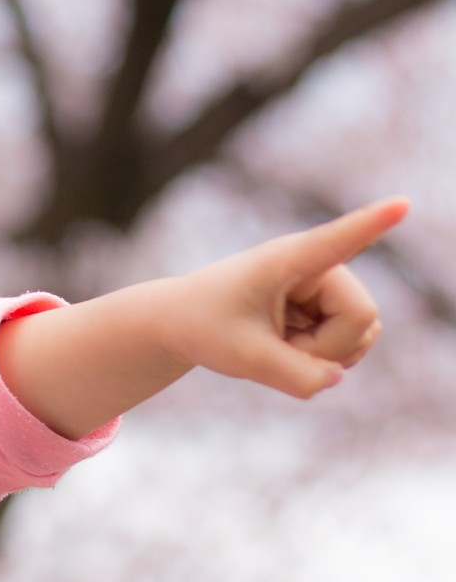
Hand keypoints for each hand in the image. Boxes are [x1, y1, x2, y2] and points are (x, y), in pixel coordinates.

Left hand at [161, 196, 408, 397]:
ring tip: (278, 341)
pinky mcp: (329, 305)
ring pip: (363, 333)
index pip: (336, 241)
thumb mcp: (245, 358)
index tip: (400, 203)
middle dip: (326, 347)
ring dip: (324, 353)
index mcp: (288, 259)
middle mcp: (317, 264)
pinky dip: (324, 356)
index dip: (372, 224)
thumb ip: (296, 376)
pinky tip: (289, 345)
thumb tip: (335, 378)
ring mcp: (326, 285)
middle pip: (361, 318)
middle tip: (275, 343)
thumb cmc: (205, 327)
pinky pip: (354, 342)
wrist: (182, 322)